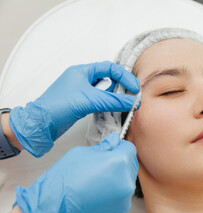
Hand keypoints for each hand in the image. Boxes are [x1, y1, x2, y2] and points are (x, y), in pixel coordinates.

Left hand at [9, 61, 138, 156]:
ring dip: (114, 97)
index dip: (124, 77)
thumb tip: (133, 102)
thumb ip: (112, 101)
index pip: (110, 68)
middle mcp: (83, 79)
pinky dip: (107, 104)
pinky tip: (111, 110)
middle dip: (121, 87)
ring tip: (122, 104)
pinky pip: (100, 101)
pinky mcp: (82, 104)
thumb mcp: (89, 100)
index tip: (134, 89)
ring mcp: (82, 92)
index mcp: (83, 71)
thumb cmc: (57, 106)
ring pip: (105, 91)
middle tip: (131, 97)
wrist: (40, 125)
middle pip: (109, 79)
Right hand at [14, 132, 137, 212]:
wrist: (54, 209)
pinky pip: (120, 198)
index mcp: (119, 162)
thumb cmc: (65, 180)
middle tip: (101, 166)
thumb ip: (104, 146)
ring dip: (116, 180)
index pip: (129, 148)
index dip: (119, 147)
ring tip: (96, 182)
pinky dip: (112, 195)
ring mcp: (124, 199)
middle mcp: (126, 181)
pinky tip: (96, 194)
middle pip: (130, 165)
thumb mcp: (83, 152)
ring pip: (125, 183)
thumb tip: (113, 141)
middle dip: (119, 163)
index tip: (112, 149)